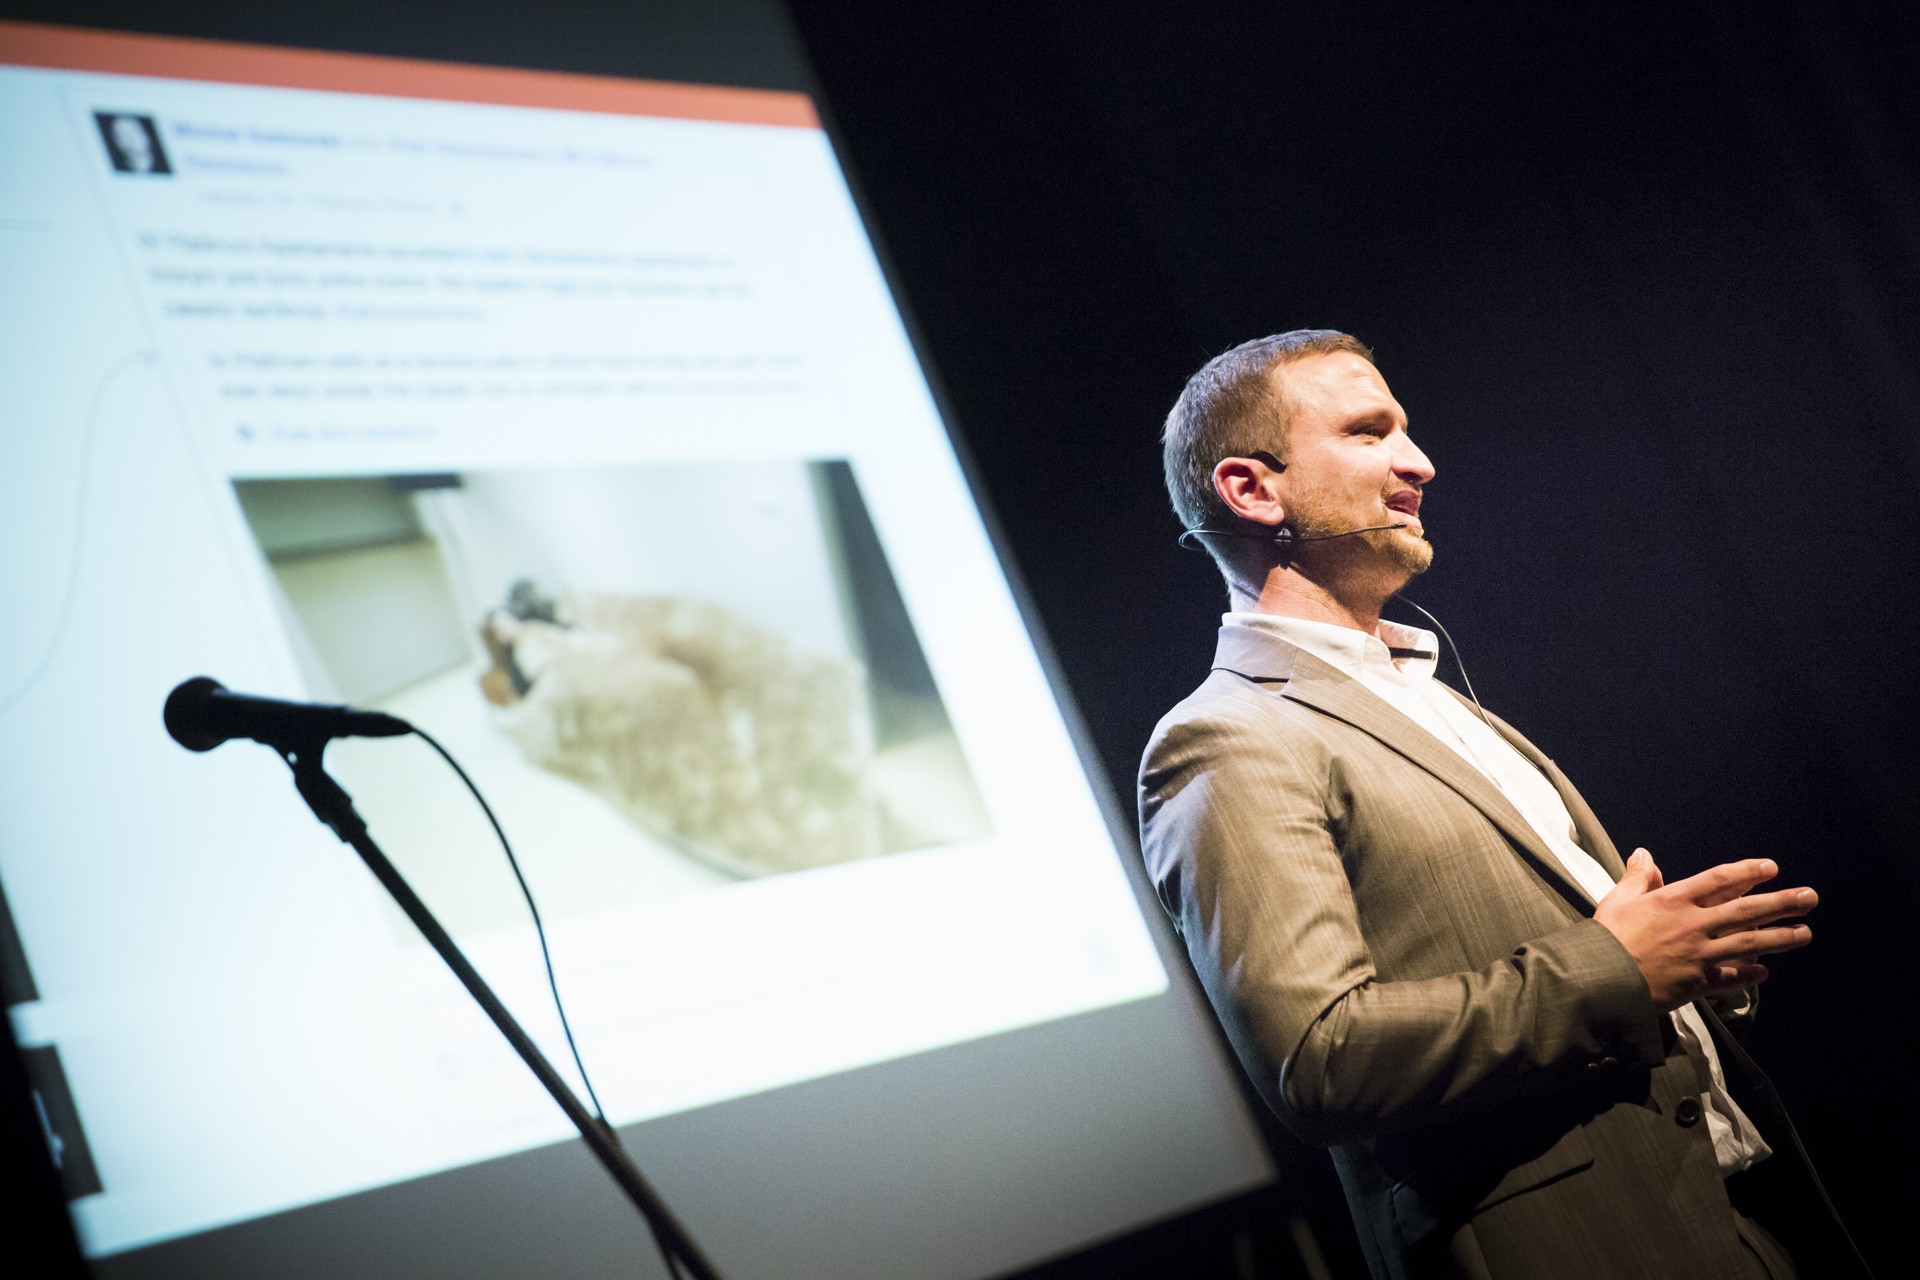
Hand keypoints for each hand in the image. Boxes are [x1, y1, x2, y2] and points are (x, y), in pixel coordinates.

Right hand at [1593, 850, 1815, 1011]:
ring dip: (1781, 937)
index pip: (1719, 880)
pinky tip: (1766, 972)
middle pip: (1746, 910)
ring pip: (1749, 942)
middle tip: (1810, 898)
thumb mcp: (1617, 900)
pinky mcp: (1698, 982)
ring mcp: (1700, 954)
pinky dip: (1750, 974)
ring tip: (1805, 933)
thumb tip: (1644, 854)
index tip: (1770, 868)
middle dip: (1781, 903)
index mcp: (1673, 900)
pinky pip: (1732, 977)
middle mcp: (1694, 924)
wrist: (1601, 979)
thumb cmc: (1606, 937)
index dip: (1747, 872)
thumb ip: (1637, 878)